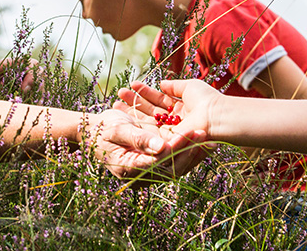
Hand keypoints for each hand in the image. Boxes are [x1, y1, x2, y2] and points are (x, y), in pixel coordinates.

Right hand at [86, 108, 203, 178]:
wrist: (95, 134)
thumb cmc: (102, 130)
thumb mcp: (116, 130)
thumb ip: (138, 138)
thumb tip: (160, 147)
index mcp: (129, 168)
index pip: (158, 160)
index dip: (176, 147)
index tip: (190, 132)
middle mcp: (140, 176)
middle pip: (171, 168)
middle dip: (190, 150)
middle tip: (205, 134)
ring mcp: (148, 174)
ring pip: (177, 167)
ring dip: (194, 153)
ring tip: (210, 139)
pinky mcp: (155, 167)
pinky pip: (175, 162)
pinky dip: (189, 152)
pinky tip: (203, 142)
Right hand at [117, 79, 222, 141]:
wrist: (216, 117)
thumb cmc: (206, 100)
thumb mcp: (189, 87)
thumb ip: (174, 86)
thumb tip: (161, 83)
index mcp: (182, 109)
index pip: (160, 100)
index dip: (145, 93)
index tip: (132, 85)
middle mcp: (175, 122)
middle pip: (151, 110)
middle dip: (135, 101)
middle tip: (120, 92)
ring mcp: (170, 131)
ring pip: (147, 119)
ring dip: (132, 108)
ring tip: (116, 99)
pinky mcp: (166, 140)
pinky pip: (147, 129)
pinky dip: (134, 119)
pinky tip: (122, 111)